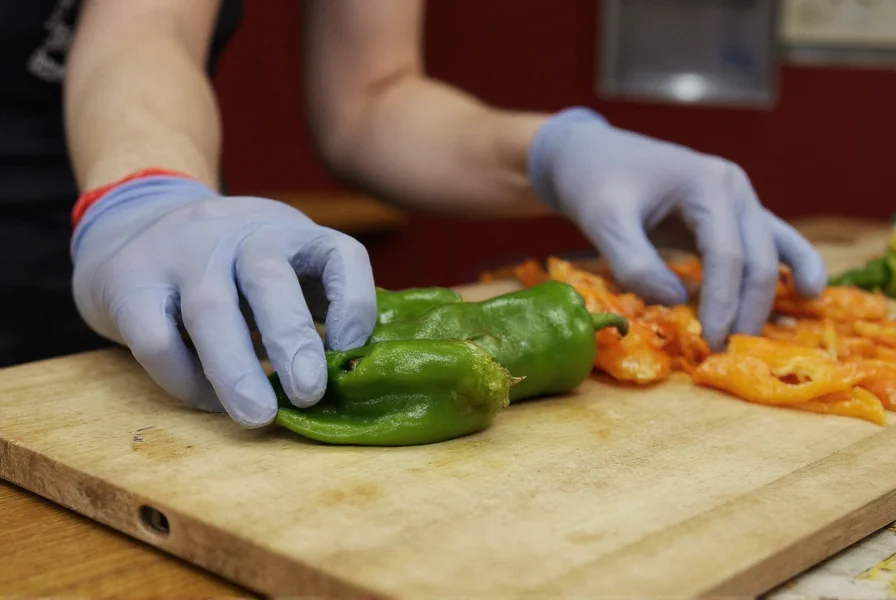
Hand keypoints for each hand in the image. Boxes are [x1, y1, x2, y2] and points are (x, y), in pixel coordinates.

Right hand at [71, 175, 376, 426]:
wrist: (137, 224)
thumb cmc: (234, 266)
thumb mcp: (283, 265)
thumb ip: (316, 306)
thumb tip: (355, 377)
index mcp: (291, 233)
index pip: (340, 253)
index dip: (355, 303)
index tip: (353, 350)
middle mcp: (240, 234)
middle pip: (269, 279)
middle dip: (293, 339)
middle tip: (309, 393)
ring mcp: (181, 254)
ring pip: (210, 310)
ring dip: (237, 370)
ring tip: (259, 416)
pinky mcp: (131, 284)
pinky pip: (156, 338)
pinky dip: (184, 379)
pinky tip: (209, 401)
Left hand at [527, 107, 826, 348]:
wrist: (589, 155)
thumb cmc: (594, 183)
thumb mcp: (604, 222)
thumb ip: (635, 263)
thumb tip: (676, 303)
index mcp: (708, 184)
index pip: (726, 256)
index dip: (721, 303)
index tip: (709, 342)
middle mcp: (735, 188)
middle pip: (757, 258)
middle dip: (745, 308)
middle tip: (724, 351)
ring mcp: (739, 198)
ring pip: (770, 253)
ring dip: (766, 296)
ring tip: (760, 337)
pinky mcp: (731, 213)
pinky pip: (770, 241)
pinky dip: (792, 265)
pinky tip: (808, 291)